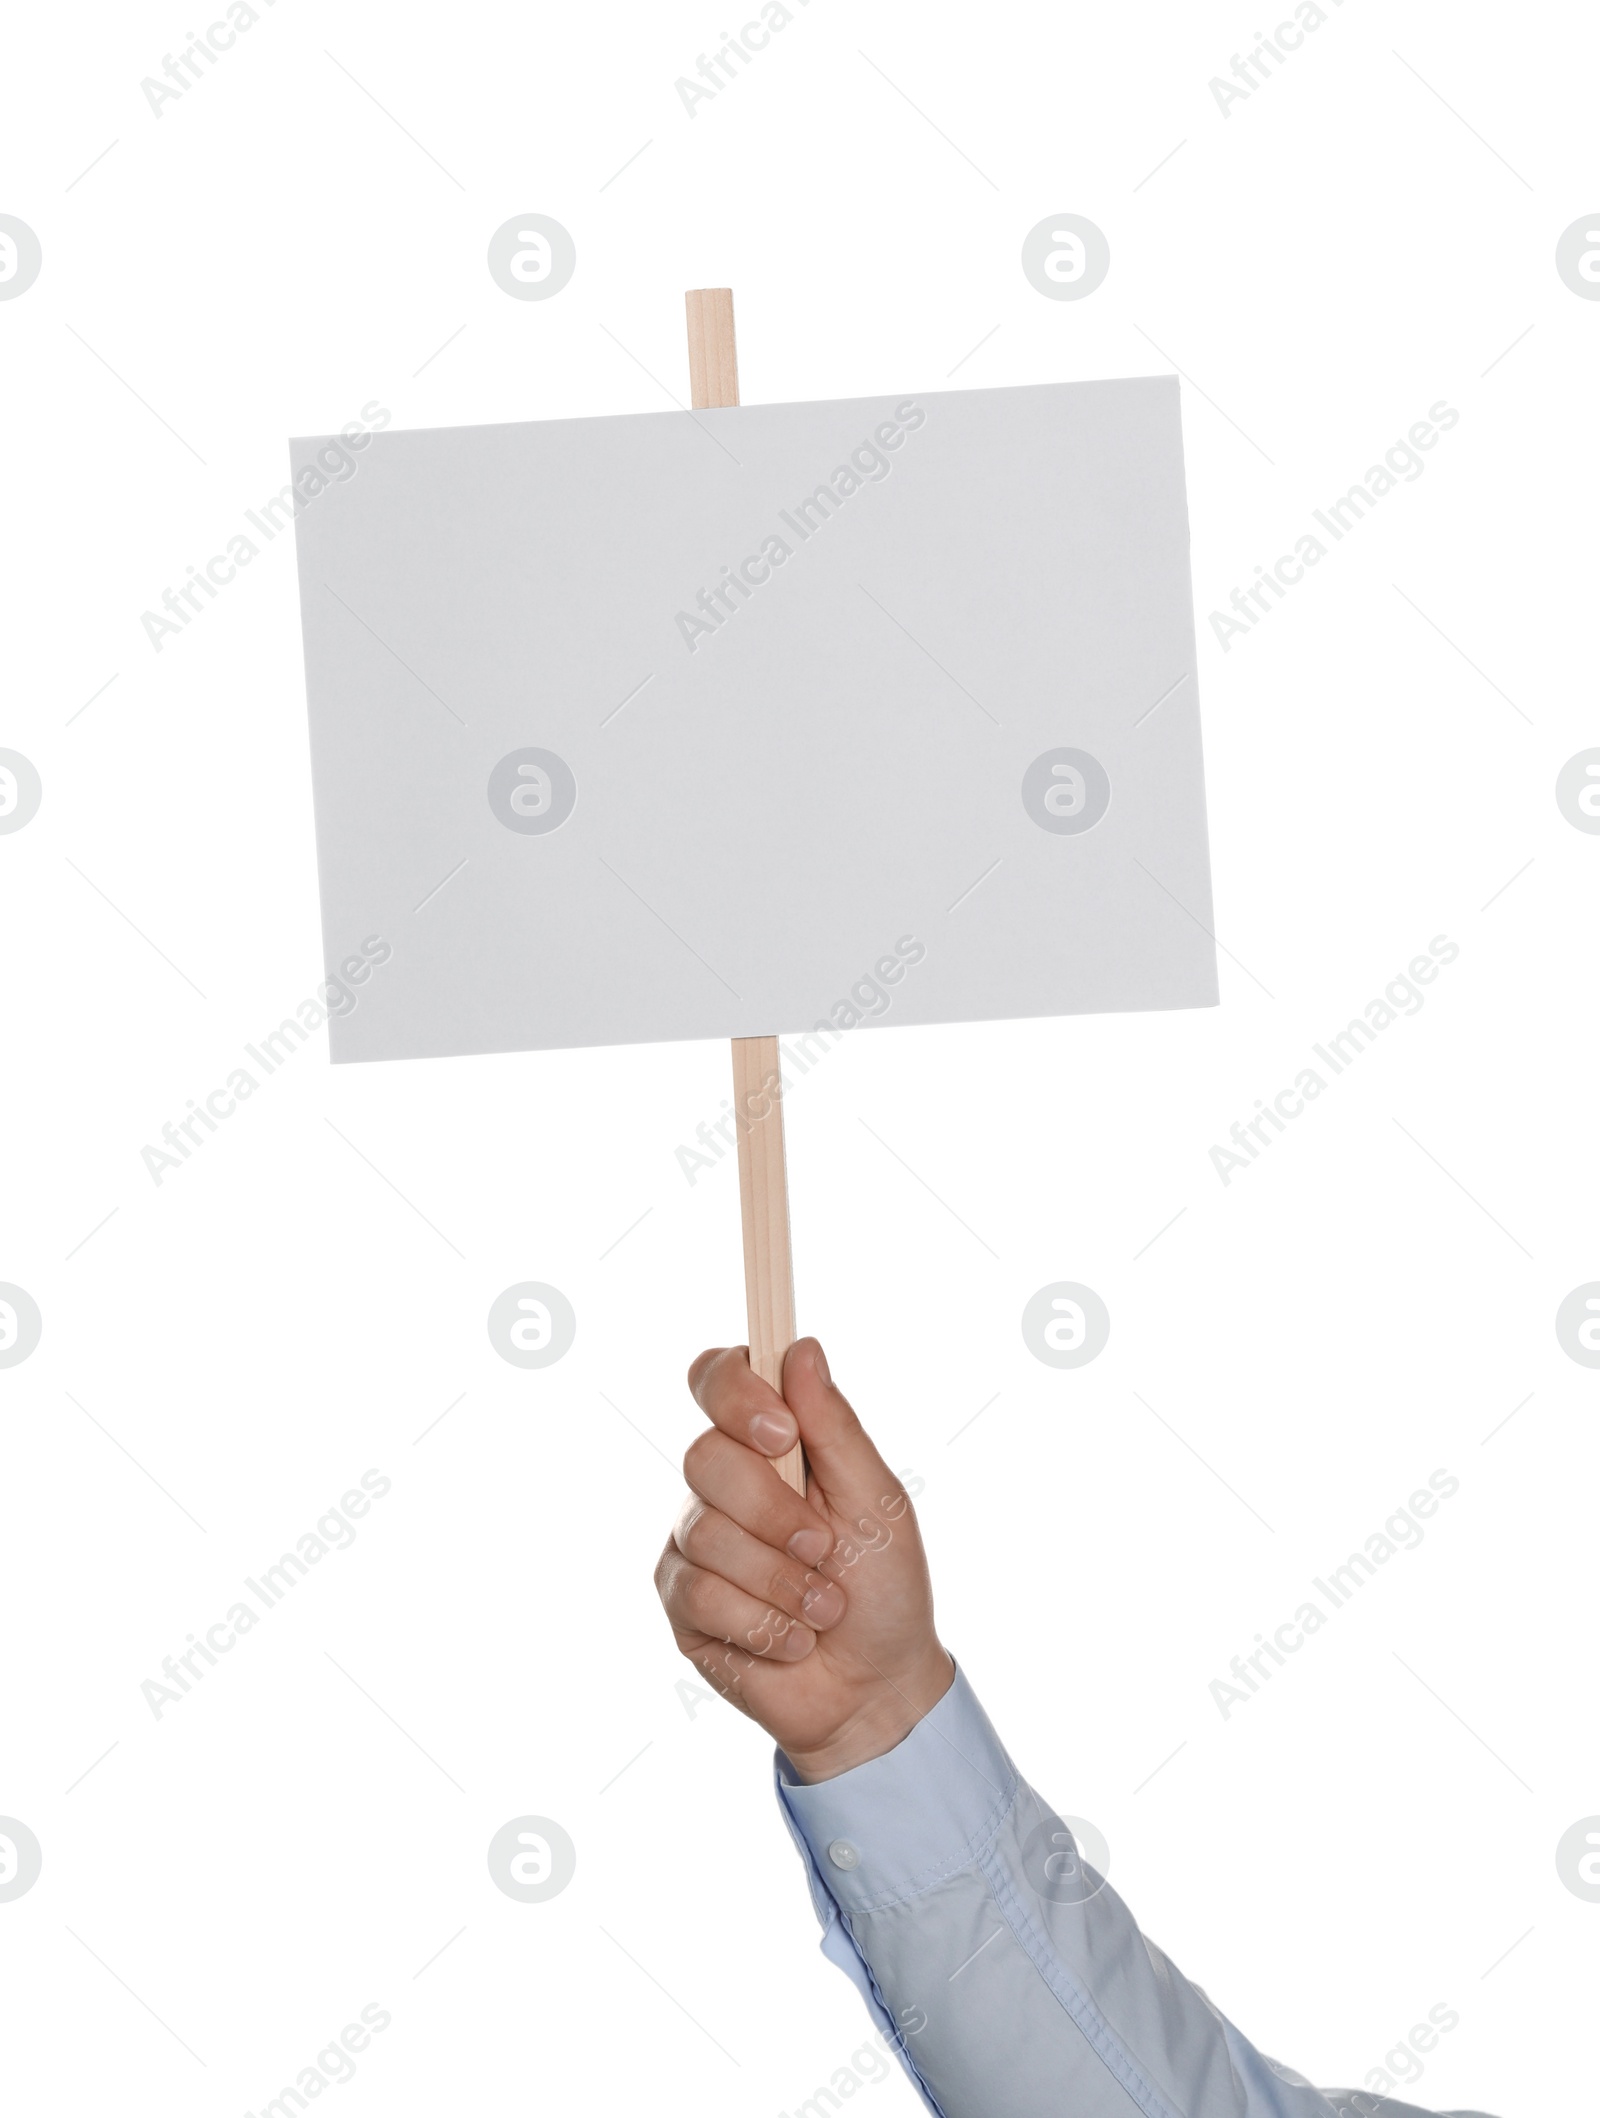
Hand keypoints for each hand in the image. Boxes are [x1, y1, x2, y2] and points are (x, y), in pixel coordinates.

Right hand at [654, 1337, 952, 1780]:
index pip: (719, 1378)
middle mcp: (724, 1482)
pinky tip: (791, 1638)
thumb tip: (801, 1348)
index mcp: (773, 1443)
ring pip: (704, 1530)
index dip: (737, 1394)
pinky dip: (761, 1622)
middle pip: (706, 1455)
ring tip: (822, 1607)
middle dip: (775, 1512)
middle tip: (824, 1548)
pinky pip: (699, 1592)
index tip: (783, 1432)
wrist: (874, 1687)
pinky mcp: (682, 1601)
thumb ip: (835, 1427)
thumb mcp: (879, 1501)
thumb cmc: (885, 1586)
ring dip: (780, 1579)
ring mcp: (695, 1541)